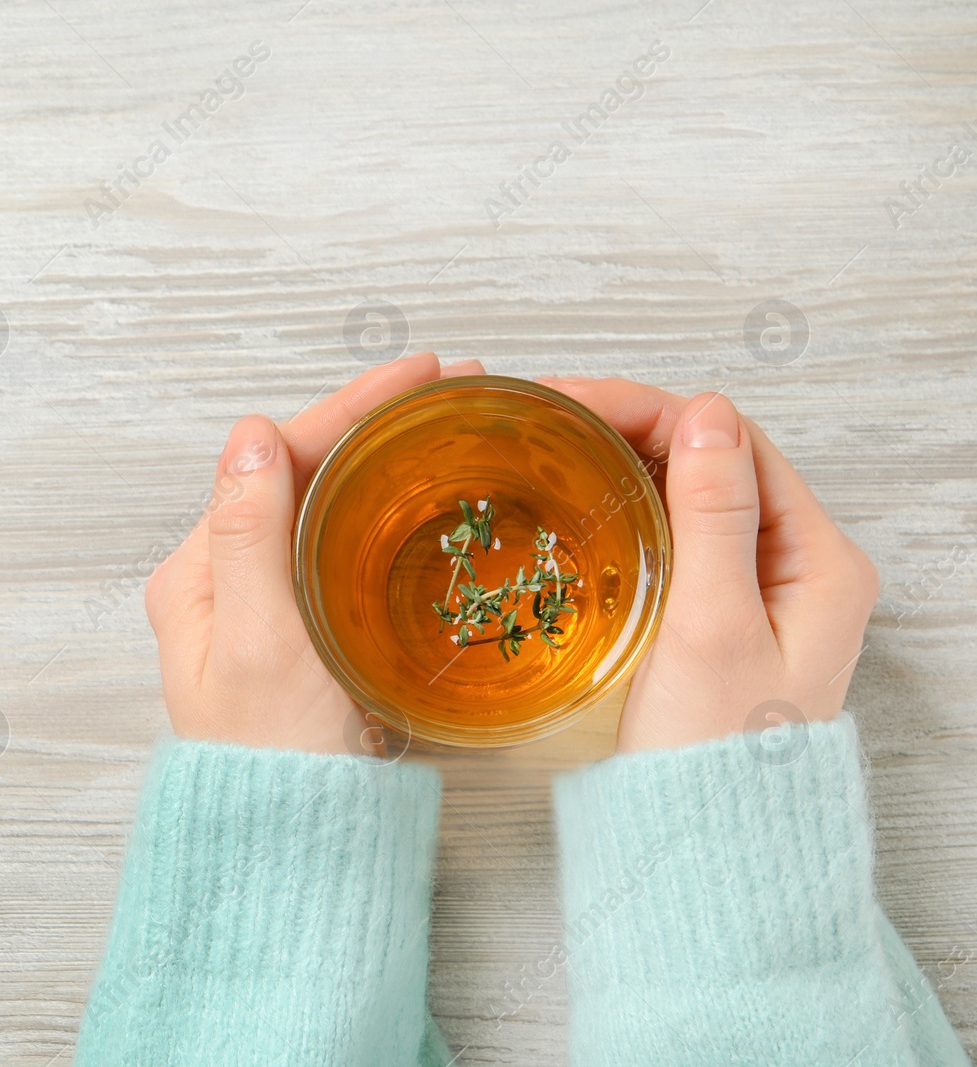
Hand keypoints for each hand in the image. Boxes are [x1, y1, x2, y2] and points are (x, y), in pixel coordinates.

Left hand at [146, 354, 486, 755]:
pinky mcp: (300, 635)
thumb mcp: (262, 644)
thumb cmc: (277, 763)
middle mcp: (222, 584)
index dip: (348, 407)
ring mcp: (262, 609)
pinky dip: (378, 509)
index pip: (271, 459)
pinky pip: (336, 548)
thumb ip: (250, 538)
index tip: (418, 374)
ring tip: (443, 424)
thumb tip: (249, 433)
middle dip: (370, 421)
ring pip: (320, 505)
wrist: (294, 852)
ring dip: (377, 457)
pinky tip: (418, 497)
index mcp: (198, 575)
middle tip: (450, 388)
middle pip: (297, 472)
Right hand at [538, 377, 878, 753]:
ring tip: (557, 443)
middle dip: (636, 427)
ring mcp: (764, 591)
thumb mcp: (711, 625)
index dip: (654, 410)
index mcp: (823, 560)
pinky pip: (683, 536)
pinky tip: (587, 500)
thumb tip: (705, 411)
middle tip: (549, 417)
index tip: (572, 402)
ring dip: (632, 462)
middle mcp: (803, 567)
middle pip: (718, 461)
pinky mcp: (724, 616)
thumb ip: (713, 515)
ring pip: (696, 495)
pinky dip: (635, 507)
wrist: (707, 845)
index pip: (736, 444)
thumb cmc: (713, 751)